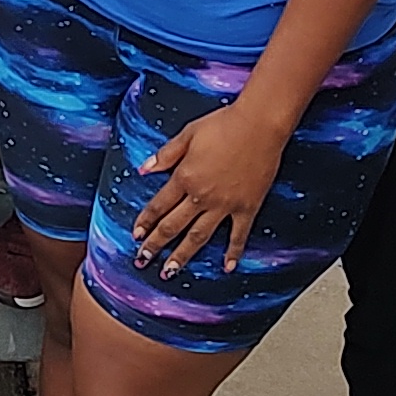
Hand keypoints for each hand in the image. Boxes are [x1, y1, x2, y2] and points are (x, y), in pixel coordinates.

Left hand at [128, 98, 290, 272]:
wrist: (259, 125)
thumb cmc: (224, 125)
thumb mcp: (187, 135)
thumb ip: (165, 155)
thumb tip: (143, 169)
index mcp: (184, 177)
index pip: (158, 205)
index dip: (145, 221)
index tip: (136, 235)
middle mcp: (201, 196)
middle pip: (173, 225)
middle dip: (155, 245)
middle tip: (143, 259)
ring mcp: (225, 204)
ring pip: (198, 236)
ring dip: (183, 255)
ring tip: (170, 271)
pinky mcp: (247, 207)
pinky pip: (238, 235)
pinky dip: (233, 252)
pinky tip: (227, 266)